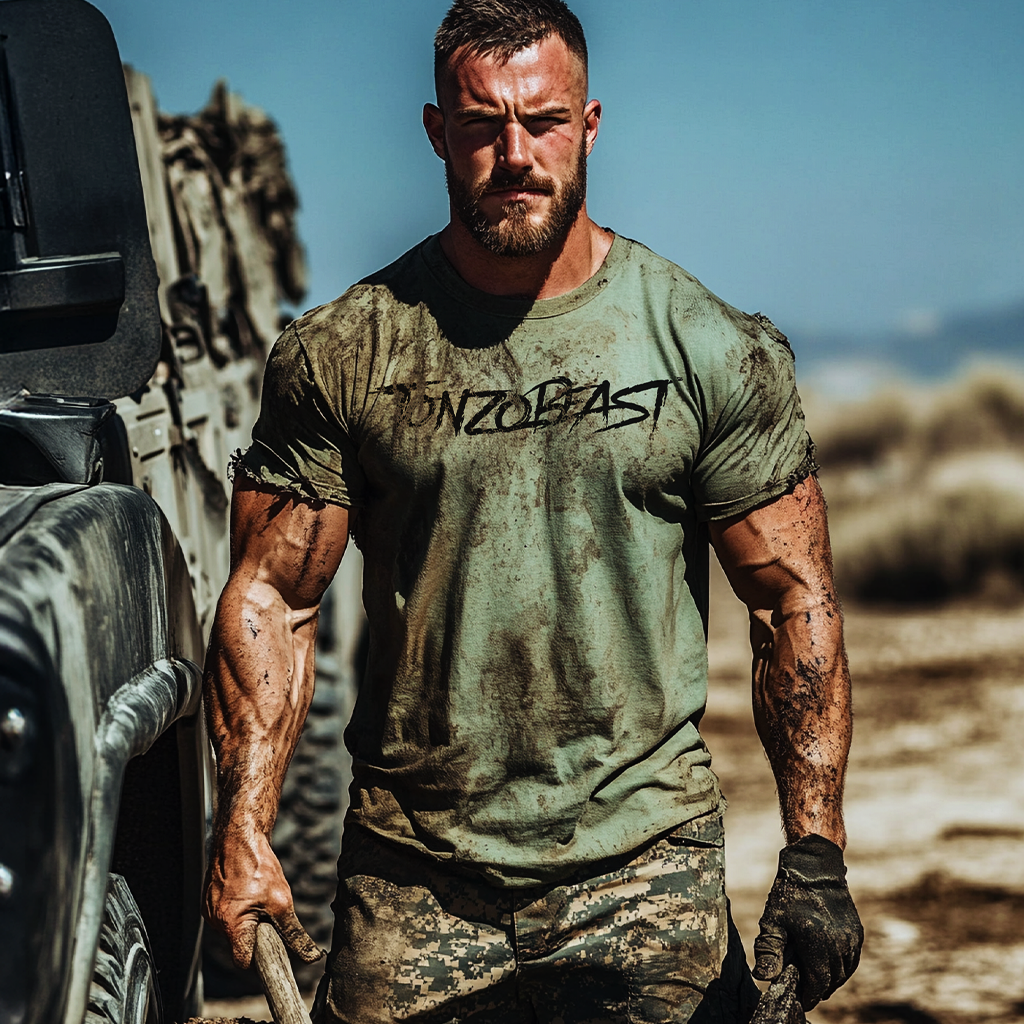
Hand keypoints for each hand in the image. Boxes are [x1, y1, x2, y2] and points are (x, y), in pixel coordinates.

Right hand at [203, 828, 322, 969]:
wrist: (240, 837)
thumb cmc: (259, 865)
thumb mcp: (282, 900)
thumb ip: (293, 933)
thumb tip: (310, 956)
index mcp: (230, 925)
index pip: (243, 961)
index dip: (259, 959)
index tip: (273, 951)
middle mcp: (214, 921)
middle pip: (239, 944)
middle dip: (256, 934)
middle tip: (269, 914)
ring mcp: (209, 910)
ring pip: (234, 929)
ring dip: (248, 920)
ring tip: (259, 897)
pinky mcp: (209, 900)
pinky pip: (227, 915)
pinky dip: (240, 909)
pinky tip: (249, 891)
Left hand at [753, 834, 862, 1010]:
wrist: (814, 867)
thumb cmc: (789, 894)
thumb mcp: (773, 921)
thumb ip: (769, 951)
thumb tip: (763, 977)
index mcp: (817, 941)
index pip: (818, 983)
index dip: (809, 996)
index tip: (801, 1000)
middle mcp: (838, 942)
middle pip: (832, 980)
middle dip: (819, 988)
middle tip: (804, 989)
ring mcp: (850, 938)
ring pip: (844, 972)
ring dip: (831, 980)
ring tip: (815, 979)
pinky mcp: (857, 932)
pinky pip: (851, 961)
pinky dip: (841, 968)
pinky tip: (828, 966)